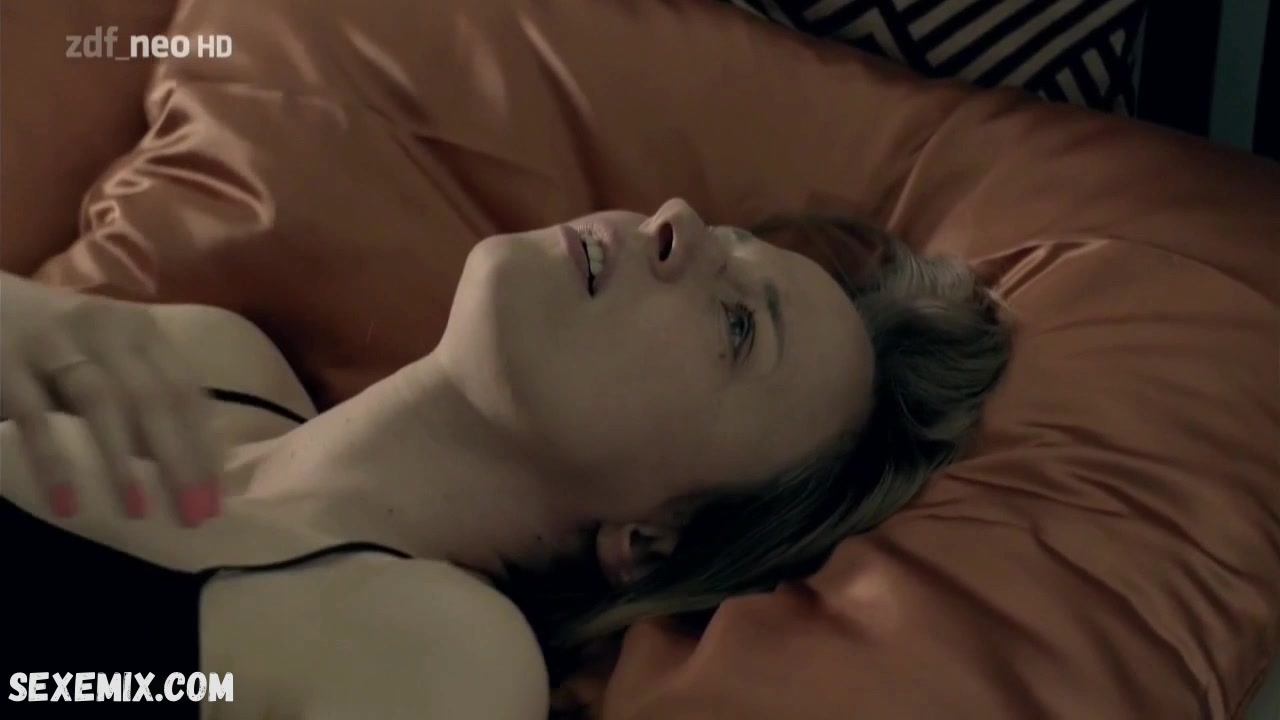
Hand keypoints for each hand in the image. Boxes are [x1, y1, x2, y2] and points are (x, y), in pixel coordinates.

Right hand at [0, 273, 222, 525]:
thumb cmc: (58, 345)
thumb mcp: (110, 363)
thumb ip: (147, 404)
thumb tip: (198, 468)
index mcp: (141, 331)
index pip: (185, 391)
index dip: (203, 445)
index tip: (215, 499)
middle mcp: (105, 328)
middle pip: (153, 397)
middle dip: (178, 459)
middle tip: (192, 516)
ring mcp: (53, 340)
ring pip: (100, 401)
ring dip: (122, 462)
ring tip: (138, 512)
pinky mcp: (4, 360)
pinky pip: (33, 416)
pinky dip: (54, 461)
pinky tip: (68, 504)